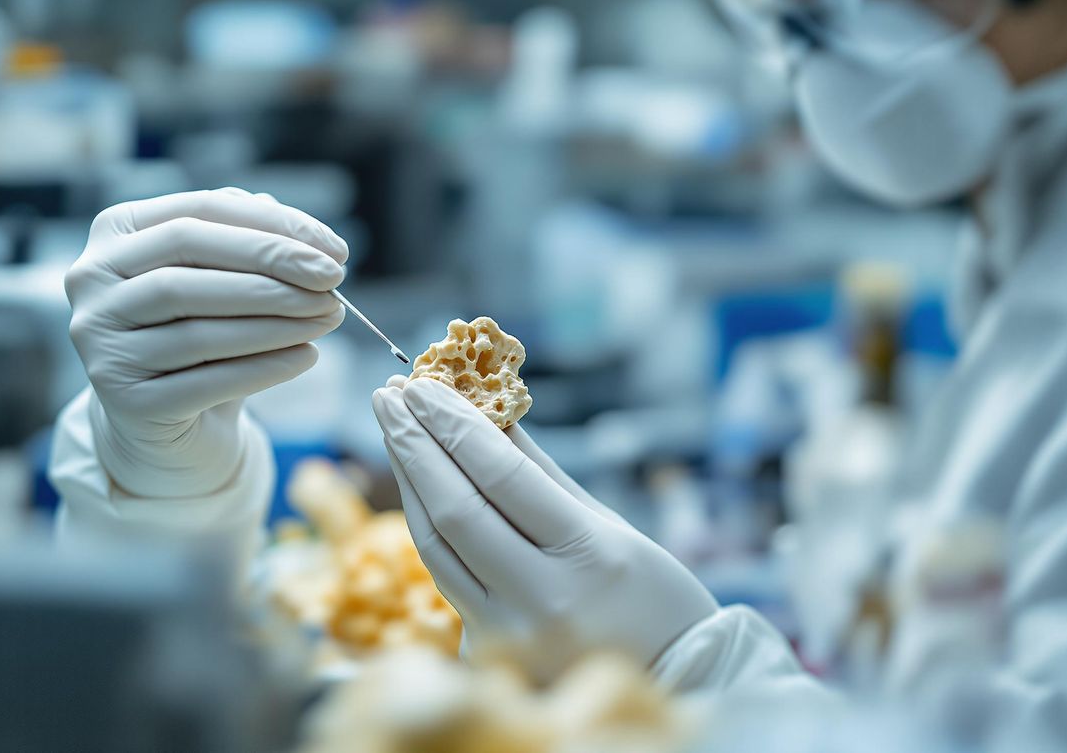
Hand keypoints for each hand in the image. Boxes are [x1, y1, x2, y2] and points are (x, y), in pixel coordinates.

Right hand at [65, 188, 346, 497]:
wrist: (166, 420)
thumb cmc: (199, 333)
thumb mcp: (221, 278)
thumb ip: (252, 242)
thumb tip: (308, 239)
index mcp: (114, 233)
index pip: (199, 211)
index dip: (273, 226)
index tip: (335, 249)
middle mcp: (92, 282)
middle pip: (191, 257)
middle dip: (274, 266)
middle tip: (334, 280)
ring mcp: (101, 343)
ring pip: (199, 323)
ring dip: (277, 319)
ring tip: (330, 316)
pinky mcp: (125, 401)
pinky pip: (206, 380)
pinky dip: (265, 366)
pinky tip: (306, 355)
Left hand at [372, 377, 717, 681]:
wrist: (677, 681)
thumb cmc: (652, 594)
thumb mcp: (609, 523)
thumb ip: (540, 471)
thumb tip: (483, 413)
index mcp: (589, 554)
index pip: (501, 475)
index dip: (453, 424)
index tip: (421, 384)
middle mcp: (543, 598)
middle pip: (455, 510)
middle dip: (414, 444)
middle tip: (389, 395)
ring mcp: (509, 634)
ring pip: (435, 546)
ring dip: (408, 482)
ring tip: (394, 430)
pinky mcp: (485, 654)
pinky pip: (445, 578)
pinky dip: (427, 527)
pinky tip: (415, 487)